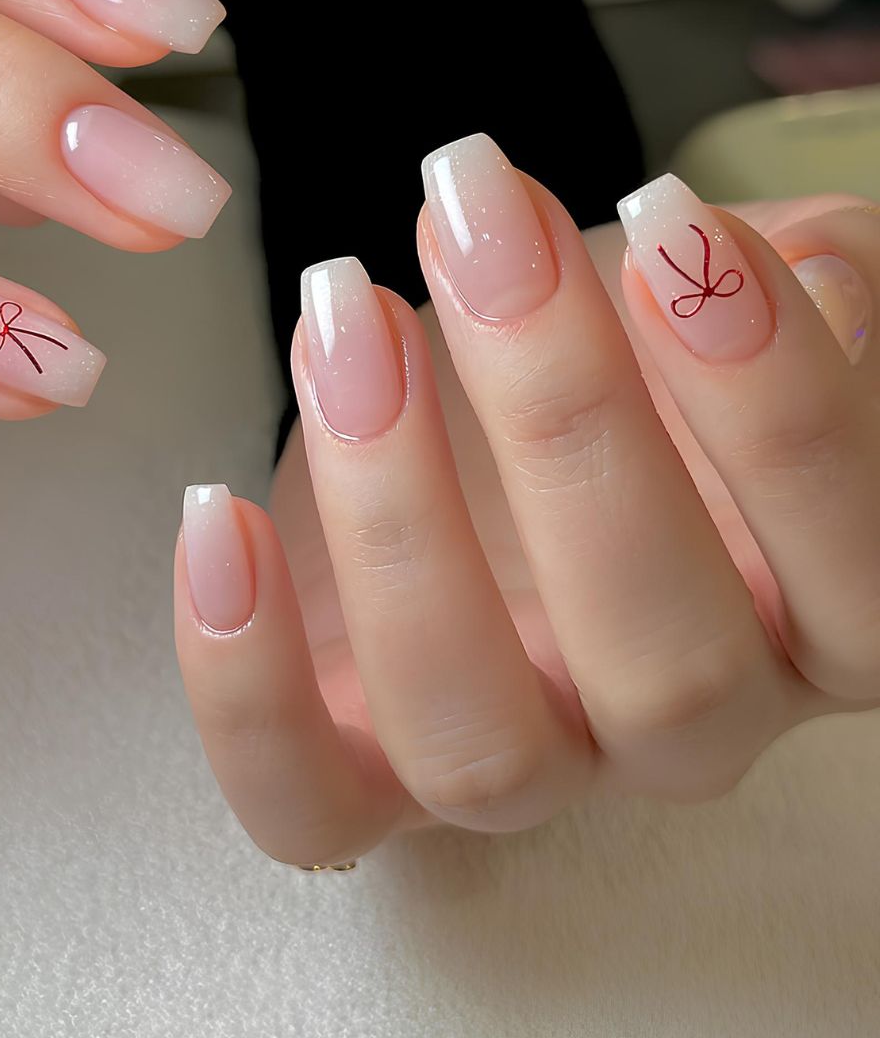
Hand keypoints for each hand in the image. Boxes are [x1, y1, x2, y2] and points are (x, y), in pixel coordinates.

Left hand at [174, 135, 878, 864]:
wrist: (493, 401)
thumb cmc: (633, 345)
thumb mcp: (743, 285)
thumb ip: (822, 274)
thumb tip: (811, 282)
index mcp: (818, 616)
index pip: (855, 576)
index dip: (778, 412)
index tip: (677, 232)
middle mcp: (685, 721)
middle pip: (666, 670)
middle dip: (568, 424)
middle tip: (484, 232)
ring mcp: (528, 763)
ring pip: (480, 744)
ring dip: (399, 525)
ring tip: (349, 326)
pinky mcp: (368, 777)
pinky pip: (306, 805)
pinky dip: (246, 688)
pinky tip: (222, 519)